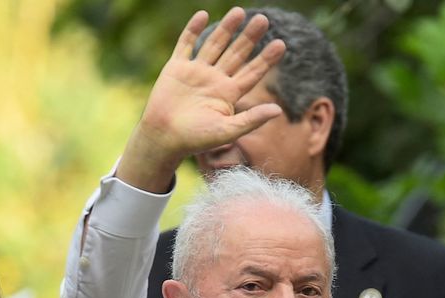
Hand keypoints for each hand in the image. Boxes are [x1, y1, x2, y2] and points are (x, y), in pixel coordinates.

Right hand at [117, 7, 285, 190]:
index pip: (252, 72)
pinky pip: (186, 44)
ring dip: (226, 28)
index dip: (266, 59)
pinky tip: (203, 14)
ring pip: (214, 44)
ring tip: (239, 11)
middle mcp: (215, 80)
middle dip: (250, 37)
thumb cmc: (196, 139)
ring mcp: (196, 72)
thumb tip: (278, 110)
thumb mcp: (227, 130)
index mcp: (228, 94)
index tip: (281, 44)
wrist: (164, 137)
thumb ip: (252, 120)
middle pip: (236, 54)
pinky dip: (192, 29)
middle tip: (264, 19)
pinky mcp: (177, 67)